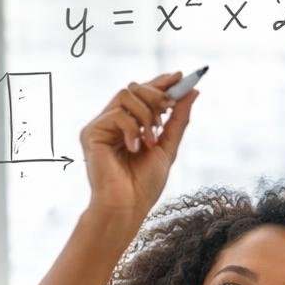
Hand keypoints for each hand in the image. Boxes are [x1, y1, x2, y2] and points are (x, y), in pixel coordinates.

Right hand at [82, 71, 196, 223]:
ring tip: (151, 138)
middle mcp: (113, 122)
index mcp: (130, 125)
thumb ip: (178, 120)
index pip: (143, 94)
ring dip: (146, 114)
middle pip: (134, 88)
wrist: (127, 207)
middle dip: (156, 95)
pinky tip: (135, 148)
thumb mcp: (168, 148)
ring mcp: (101, 126)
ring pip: (125, 95)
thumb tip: (193, 92)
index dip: (160, 82)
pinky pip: (117, 114)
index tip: (180, 76)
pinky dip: (132, 129)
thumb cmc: (144, 186)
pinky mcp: (91, 133)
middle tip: (168, 109)